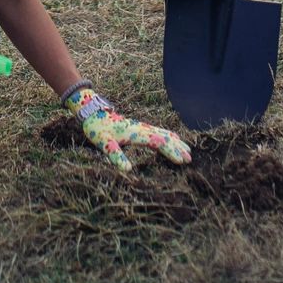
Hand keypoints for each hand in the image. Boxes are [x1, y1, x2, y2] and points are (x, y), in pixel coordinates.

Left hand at [64, 85, 191, 171]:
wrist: (92, 112)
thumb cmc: (97, 129)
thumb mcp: (104, 143)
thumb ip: (115, 155)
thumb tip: (127, 170)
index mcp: (136, 133)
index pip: (158, 143)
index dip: (171, 152)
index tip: (182, 161)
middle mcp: (142, 129)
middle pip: (165, 137)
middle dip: (178, 148)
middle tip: (190, 159)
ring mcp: (141, 127)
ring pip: (163, 133)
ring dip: (176, 142)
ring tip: (188, 150)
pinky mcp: (138, 127)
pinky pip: (158, 131)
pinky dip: (168, 136)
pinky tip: (172, 139)